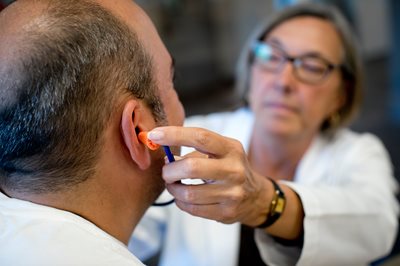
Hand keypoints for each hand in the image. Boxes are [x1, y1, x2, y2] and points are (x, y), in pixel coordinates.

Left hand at [147, 126, 271, 225]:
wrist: (256, 196)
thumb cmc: (230, 168)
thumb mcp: (221, 152)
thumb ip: (195, 150)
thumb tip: (164, 153)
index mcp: (231, 148)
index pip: (200, 137)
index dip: (175, 135)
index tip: (155, 135)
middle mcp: (234, 169)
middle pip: (192, 167)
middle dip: (170, 170)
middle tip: (166, 171)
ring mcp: (232, 193)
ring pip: (188, 192)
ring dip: (173, 188)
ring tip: (174, 185)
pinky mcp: (226, 212)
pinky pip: (192, 208)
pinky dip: (180, 202)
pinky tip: (183, 197)